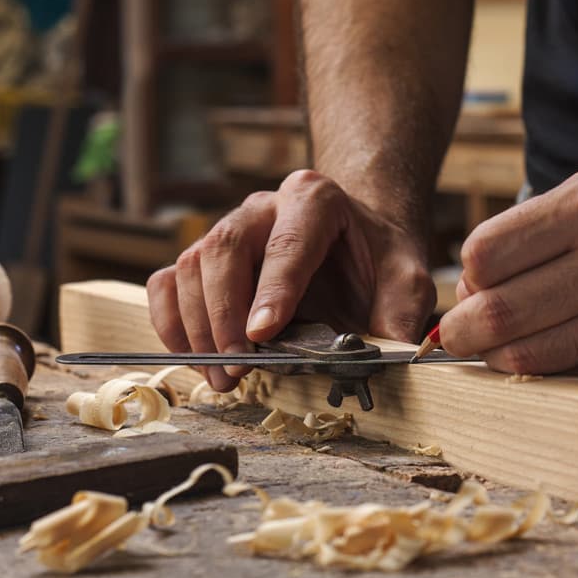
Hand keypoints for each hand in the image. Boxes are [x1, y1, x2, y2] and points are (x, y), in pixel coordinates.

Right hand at [147, 170, 435, 390]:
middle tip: (236, 368)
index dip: (272, 291)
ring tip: (222, 377)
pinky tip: (194, 358)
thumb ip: (401, 313)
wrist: (357, 237)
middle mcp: (263, 206)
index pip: (287, 243)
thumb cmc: (379, 257)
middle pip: (223, 251)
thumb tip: (388, 357)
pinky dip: (171, 323)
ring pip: (190, 268)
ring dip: (196, 329)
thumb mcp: (408, 279)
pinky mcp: (205, 256)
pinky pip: (168, 282)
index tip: (261, 335)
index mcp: (315, 199)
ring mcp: (227, 228)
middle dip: (224, 317)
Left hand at [439, 152, 577, 383]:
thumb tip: (476, 281)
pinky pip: (577, 375)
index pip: (487, 254)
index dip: (467, 273)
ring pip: (530, 358)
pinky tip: (549, 350)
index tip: (472, 280)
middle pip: (498, 316)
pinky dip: (549, 368)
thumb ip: (541, 228)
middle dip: (460, 330)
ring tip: (496, 344)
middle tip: (457, 331)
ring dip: (497, 356)